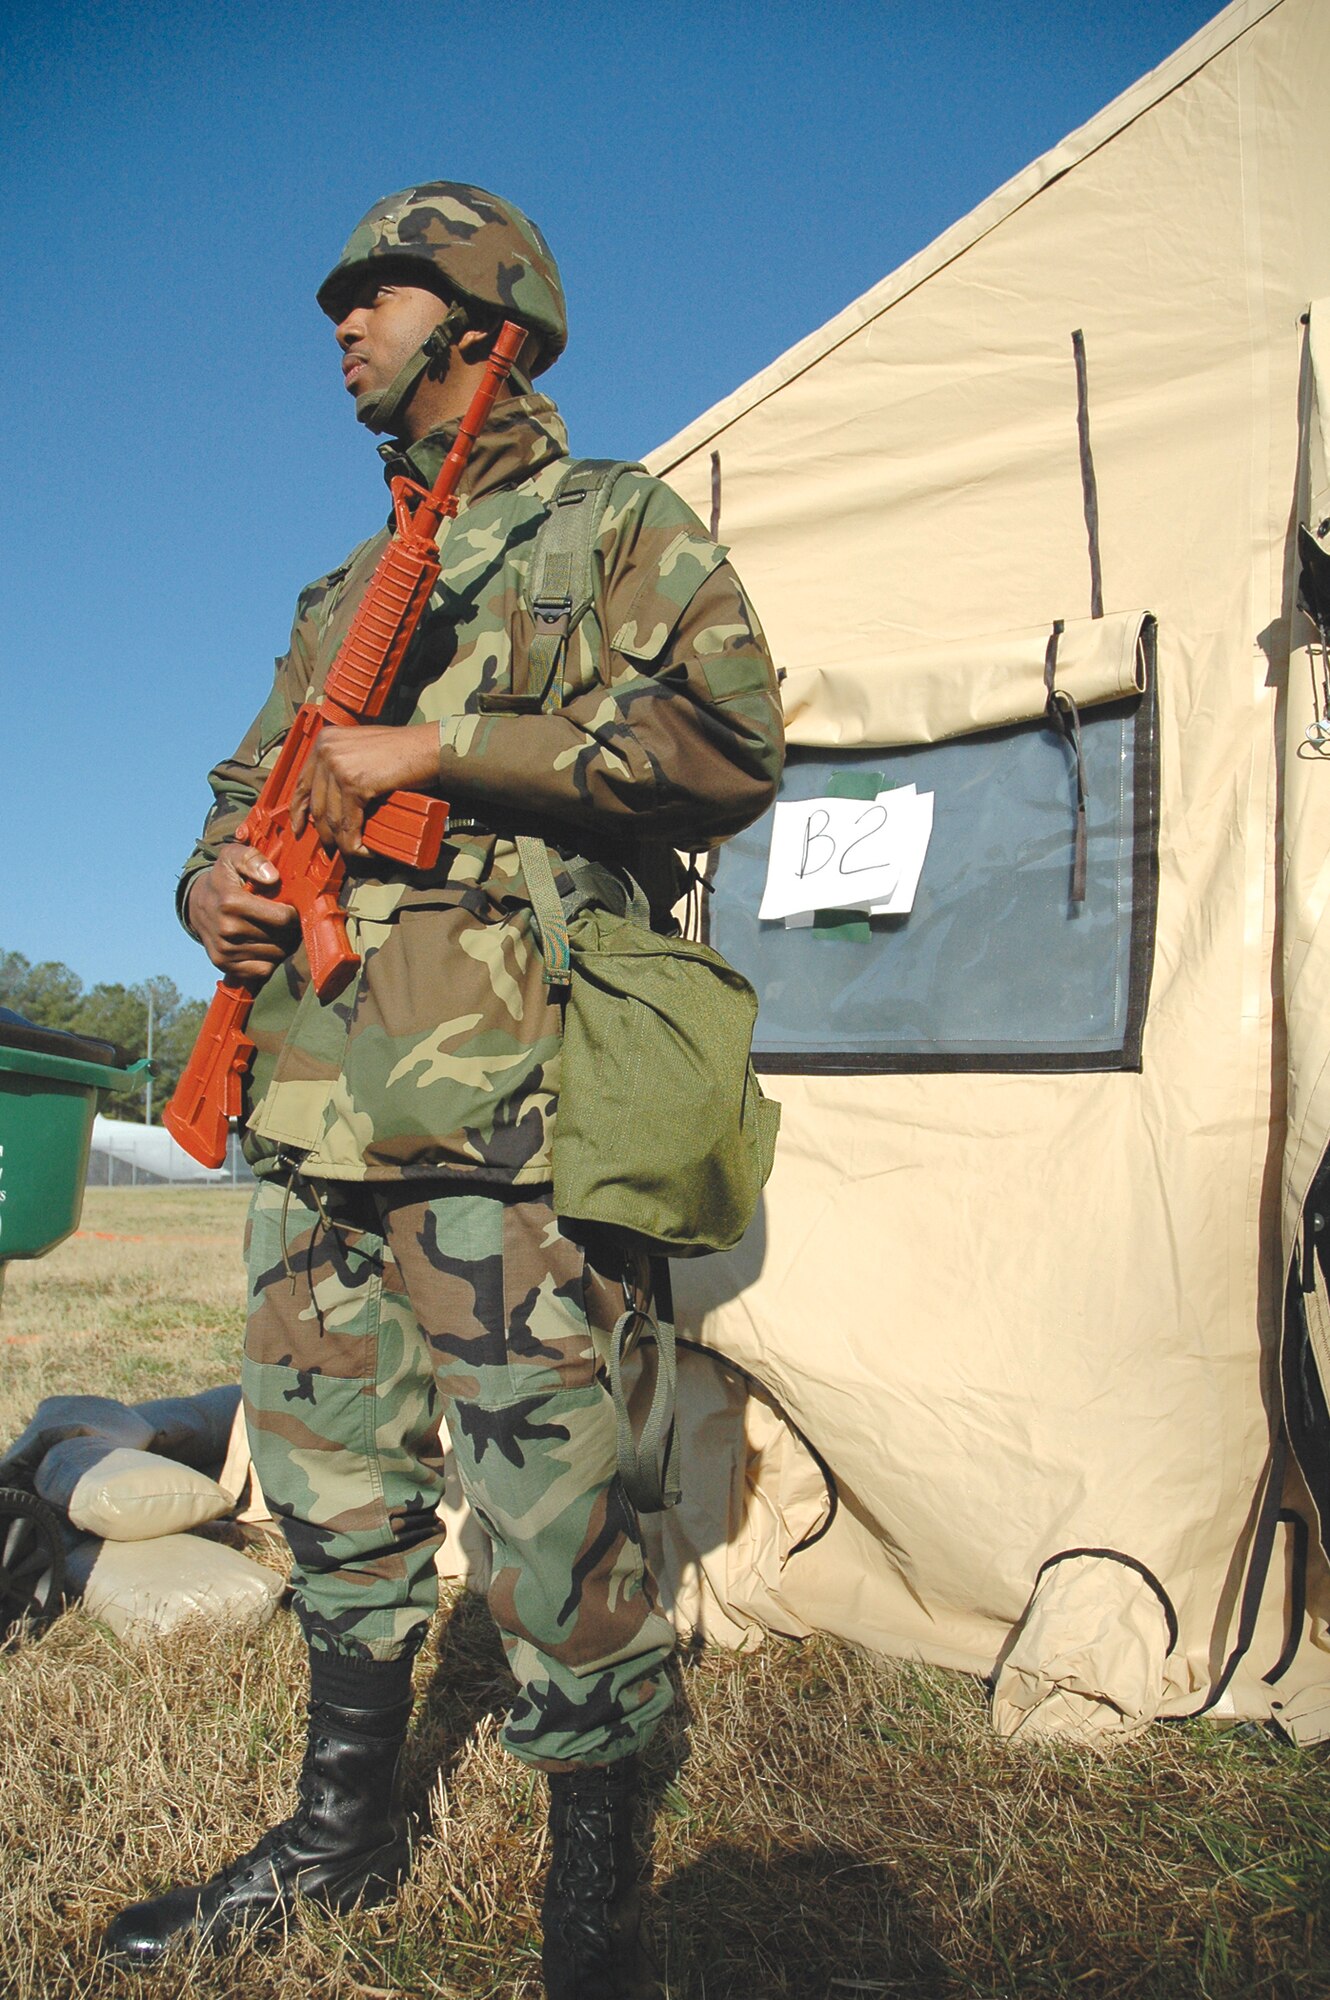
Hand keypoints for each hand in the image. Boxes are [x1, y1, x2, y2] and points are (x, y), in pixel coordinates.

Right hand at [186, 845, 298, 979]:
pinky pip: (263, 970)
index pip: (282, 918)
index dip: (293, 914)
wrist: (196, 903)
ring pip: (275, 954)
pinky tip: (265, 944)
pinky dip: (270, 959)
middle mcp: (227, 929)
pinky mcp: (225, 965)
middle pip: (281, 938)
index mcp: (231, 902)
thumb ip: (253, 859)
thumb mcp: (233, 857)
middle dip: (290, 929)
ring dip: (282, 944)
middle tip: (286, 920)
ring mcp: (225, 950)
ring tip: (275, 930)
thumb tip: (273, 878)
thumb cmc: (223, 879)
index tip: (291, 908)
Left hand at [289, 723, 440, 857]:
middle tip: (332, 846)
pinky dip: (355, 842)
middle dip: (324, 832)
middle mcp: (327, 750)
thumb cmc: (402, 750)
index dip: (298, 810)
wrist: (427, 748)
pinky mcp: (354, 784)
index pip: (301, 782)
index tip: (299, 828)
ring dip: (342, 841)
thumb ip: (341, 765)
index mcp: (325, 740)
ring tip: (353, 850)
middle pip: (317, 804)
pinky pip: (349, 824)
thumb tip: (330, 797)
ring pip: (332, 819)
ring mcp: (339, 766)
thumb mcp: (360, 749)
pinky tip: (363, 849)